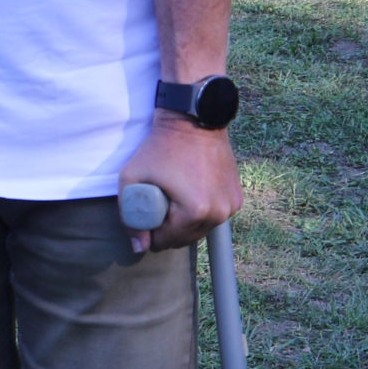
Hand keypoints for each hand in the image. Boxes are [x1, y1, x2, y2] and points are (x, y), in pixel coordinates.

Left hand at [117, 115, 241, 253]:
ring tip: (174, 196)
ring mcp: (231, 206)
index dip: (150, 231)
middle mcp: (219, 213)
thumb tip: (138, 248)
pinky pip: (214, 217)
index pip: (166, 241)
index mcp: (195, 212)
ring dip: (185, 222)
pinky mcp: (237, 198)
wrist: (193, 120)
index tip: (145, 211)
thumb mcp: (132, 177)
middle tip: (159, 202)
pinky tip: (190, 192)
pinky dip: (201, 212)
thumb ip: (130, 216)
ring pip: (200, 230)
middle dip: (168, 229)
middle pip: (185, 240)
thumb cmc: (160, 147)